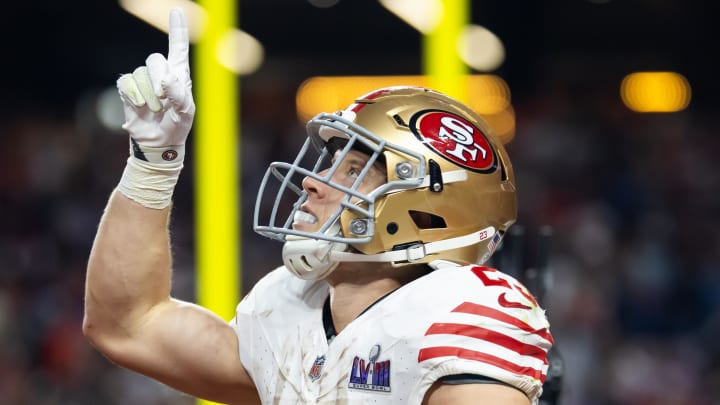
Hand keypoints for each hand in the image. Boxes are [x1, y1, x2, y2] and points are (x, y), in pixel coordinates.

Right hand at [117, 8, 193, 163]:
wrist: (159, 142)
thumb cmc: (177, 125)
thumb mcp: (186, 113)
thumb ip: (179, 96)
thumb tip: (166, 80)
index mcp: (179, 75)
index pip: (178, 47)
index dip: (177, 29)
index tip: (176, 10)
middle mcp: (160, 73)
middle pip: (154, 59)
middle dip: (158, 78)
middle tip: (163, 97)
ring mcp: (143, 81)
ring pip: (140, 74)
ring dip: (148, 96)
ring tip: (155, 110)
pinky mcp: (129, 90)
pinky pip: (126, 83)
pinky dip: (134, 96)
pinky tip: (140, 108)